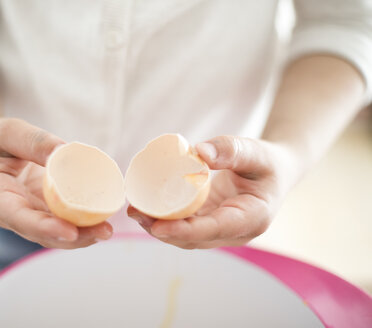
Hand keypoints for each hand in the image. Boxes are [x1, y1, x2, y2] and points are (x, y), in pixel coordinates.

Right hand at [0, 118, 112, 248]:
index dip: (44, 227)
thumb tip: (65, 151)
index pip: (17, 217)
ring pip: (53, 233)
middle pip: (40, 233)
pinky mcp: (40, 210)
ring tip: (106, 231)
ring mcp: (26, 214)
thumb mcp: (8, 131)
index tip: (71, 232)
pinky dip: (81, 223)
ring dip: (81, 236)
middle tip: (103, 232)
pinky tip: (103, 220)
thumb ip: (34, 141)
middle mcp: (8, 212)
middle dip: (72, 238)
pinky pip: (61, 221)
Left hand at [127, 136, 297, 248]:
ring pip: (186, 236)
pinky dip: (164, 218)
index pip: (215, 229)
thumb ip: (231, 150)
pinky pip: (184, 225)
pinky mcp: (208, 221)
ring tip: (134, 210)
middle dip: (163, 230)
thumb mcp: (256, 152)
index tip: (158, 227)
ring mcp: (220, 229)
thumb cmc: (267, 162)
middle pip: (194, 238)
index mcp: (252, 218)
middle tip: (136, 213)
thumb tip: (198, 152)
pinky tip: (144, 206)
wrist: (274, 172)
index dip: (185, 230)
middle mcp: (234, 231)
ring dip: (158, 227)